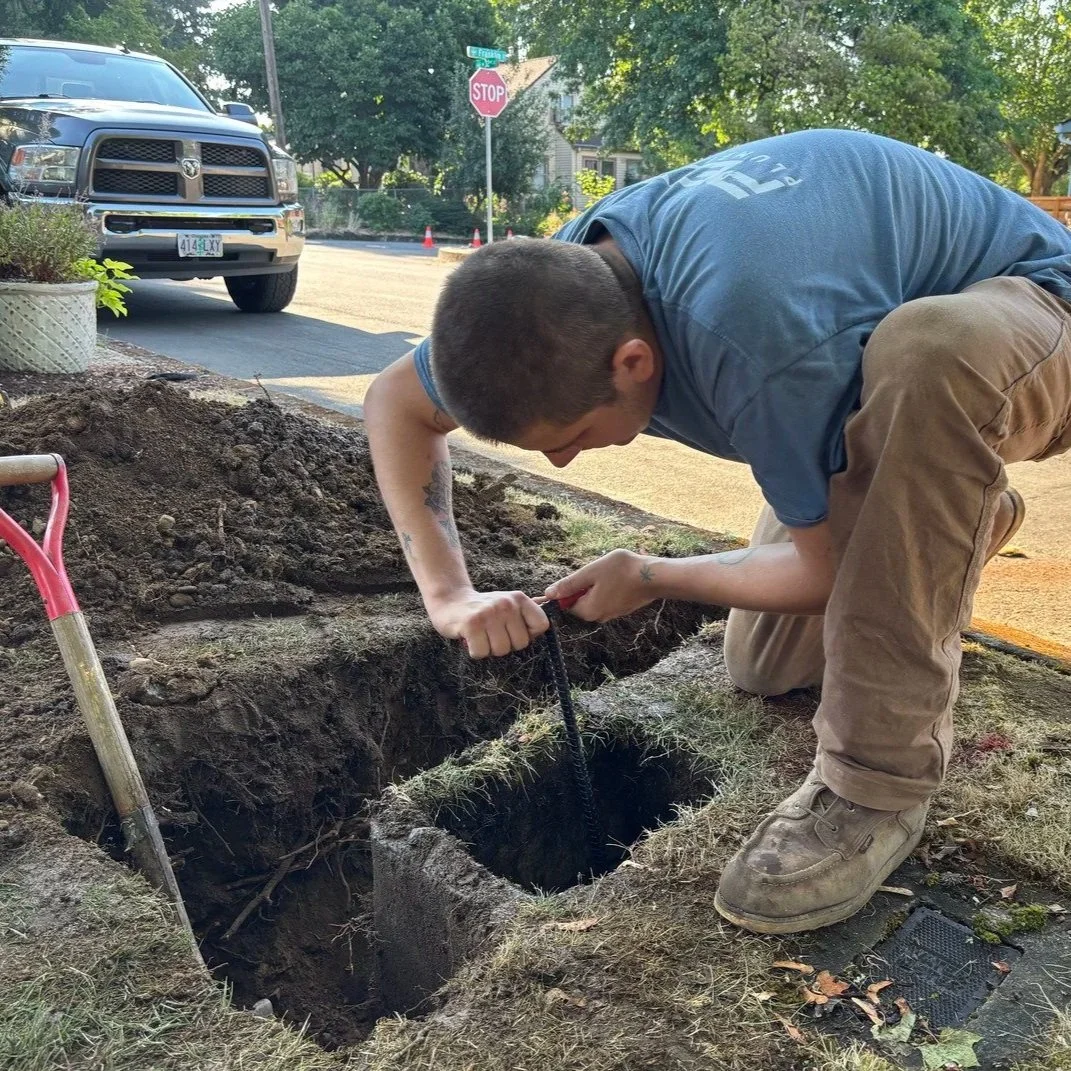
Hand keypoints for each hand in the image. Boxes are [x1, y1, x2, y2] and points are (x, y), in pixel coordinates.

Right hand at [426, 589, 548, 658]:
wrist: (450, 601)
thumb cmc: (483, 609)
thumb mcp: (508, 603)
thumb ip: (529, 610)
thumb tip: (556, 606)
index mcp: (519, 599)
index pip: (542, 625)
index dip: (530, 634)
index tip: (514, 630)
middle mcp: (506, 604)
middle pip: (521, 644)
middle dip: (506, 644)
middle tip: (492, 633)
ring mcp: (489, 614)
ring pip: (501, 651)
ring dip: (489, 648)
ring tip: (482, 635)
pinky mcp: (472, 625)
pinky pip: (482, 653)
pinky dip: (475, 651)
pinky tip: (471, 638)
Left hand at [544, 549, 659, 621]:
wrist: (655, 576)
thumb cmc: (623, 571)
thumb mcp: (591, 572)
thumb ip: (569, 584)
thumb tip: (548, 594)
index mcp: (588, 611)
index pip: (565, 604)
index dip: (565, 590)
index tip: (572, 579)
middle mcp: (598, 617)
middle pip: (579, 601)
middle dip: (582, 586)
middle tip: (596, 571)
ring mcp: (611, 614)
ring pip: (593, 598)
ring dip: (595, 586)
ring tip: (609, 573)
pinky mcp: (621, 609)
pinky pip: (605, 599)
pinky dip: (606, 588)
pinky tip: (617, 577)